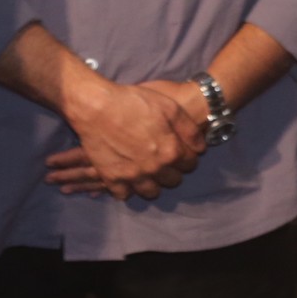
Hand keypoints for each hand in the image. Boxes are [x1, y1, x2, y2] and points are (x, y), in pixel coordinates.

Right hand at [49, 78, 205, 199]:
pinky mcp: (112, 178)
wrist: (96, 106)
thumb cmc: (134, 102)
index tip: (179, 152)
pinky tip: (128, 178)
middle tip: (163, 160)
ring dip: (152, 183)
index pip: (190, 165)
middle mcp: (155, 169)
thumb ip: (189, 131)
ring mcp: (133, 176)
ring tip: (147, 171)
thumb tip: (200, 149)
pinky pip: (124, 195)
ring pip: (151, 192)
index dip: (186, 157)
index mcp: (172, 152)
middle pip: (173, 180)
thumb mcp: (170, 108)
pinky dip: (127, 189)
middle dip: (172, 171)